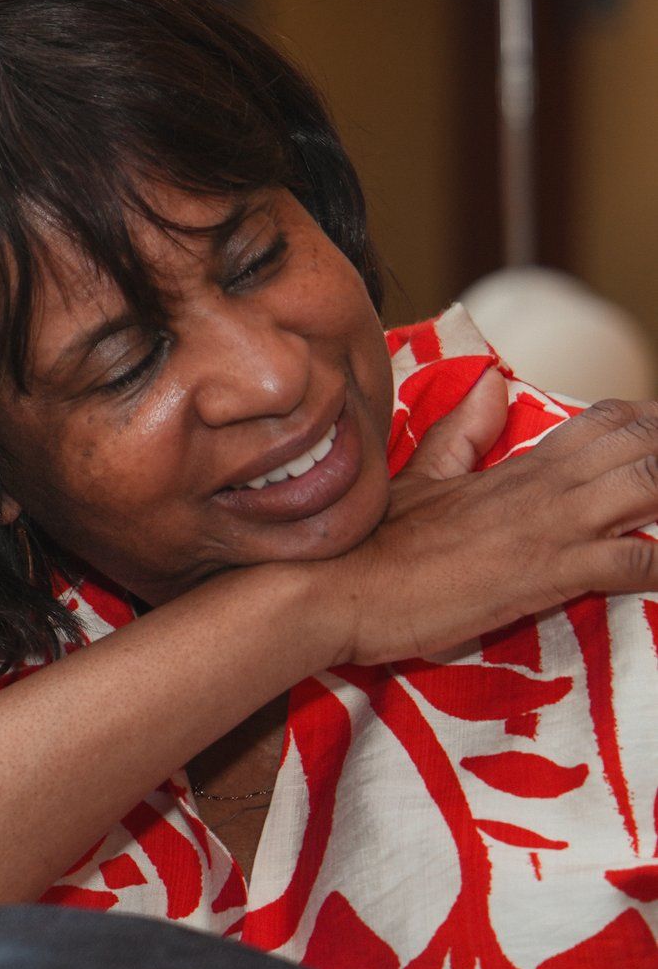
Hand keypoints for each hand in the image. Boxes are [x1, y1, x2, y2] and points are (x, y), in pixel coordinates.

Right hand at [314, 376, 657, 667]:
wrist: (341, 588)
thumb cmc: (375, 540)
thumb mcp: (422, 475)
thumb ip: (463, 431)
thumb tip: (492, 381)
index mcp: (518, 467)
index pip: (603, 424)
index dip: (649, 426)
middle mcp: (543, 489)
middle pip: (640, 451)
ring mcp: (549, 529)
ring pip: (646, 491)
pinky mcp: (548, 574)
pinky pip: (631, 563)